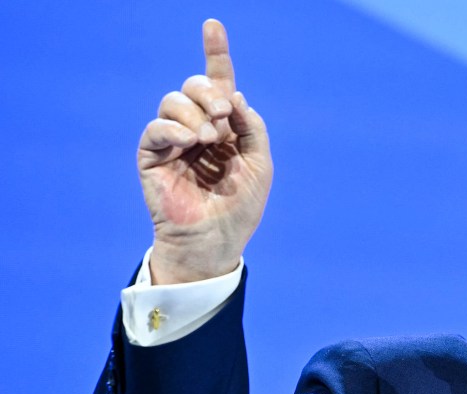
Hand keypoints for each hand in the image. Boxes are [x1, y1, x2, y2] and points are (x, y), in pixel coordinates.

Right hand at [138, 19, 272, 283]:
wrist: (216, 241)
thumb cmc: (239, 208)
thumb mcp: (260, 164)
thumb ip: (251, 127)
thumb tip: (232, 94)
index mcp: (225, 128)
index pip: (218, 84)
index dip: (215, 54)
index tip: (213, 25)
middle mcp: (198, 129)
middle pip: (194, 86)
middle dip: (209, 92)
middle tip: (223, 116)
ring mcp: (173, 142)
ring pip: (173, 101)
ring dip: (195, 114)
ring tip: (209, 140)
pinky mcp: (152, 156)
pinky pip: (157, 127)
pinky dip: (175, 129)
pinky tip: (190, 143)